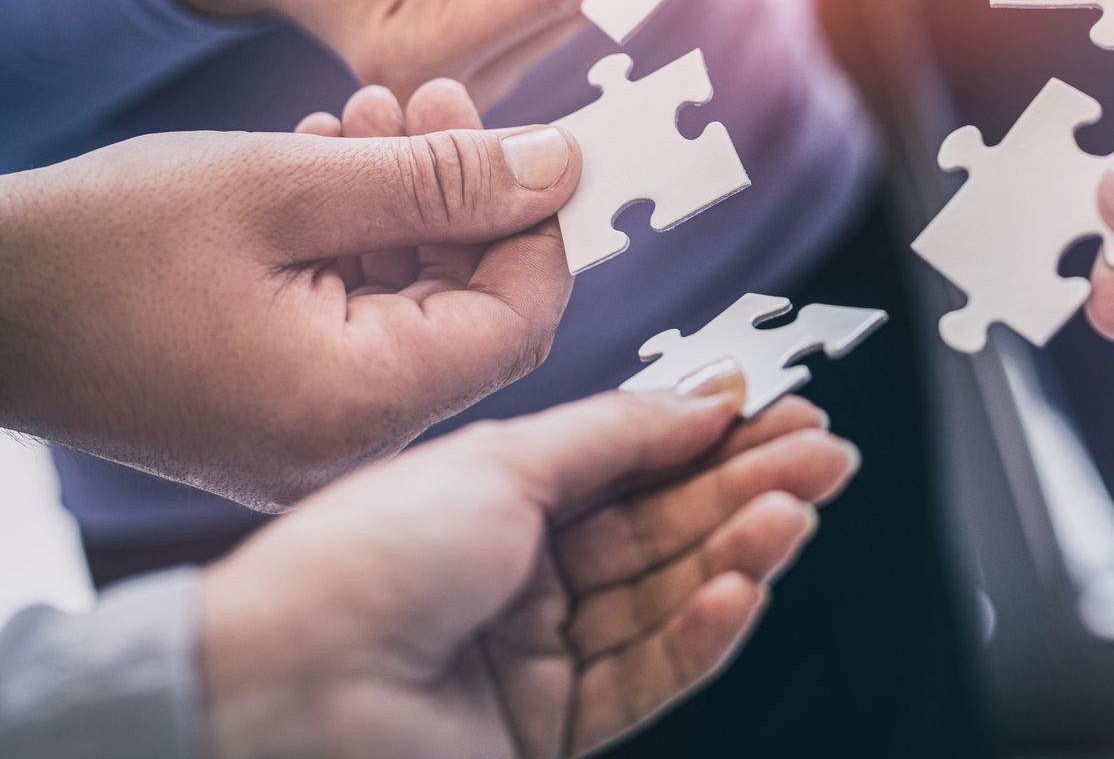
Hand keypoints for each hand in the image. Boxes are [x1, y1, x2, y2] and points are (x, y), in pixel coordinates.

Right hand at [0, 102, 581, 509]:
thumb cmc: (102, 242)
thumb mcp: (289, 185)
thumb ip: (440, 177)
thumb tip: (560, 166)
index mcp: (356, 404)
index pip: (520, 321)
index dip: (537, 225)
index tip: (524, 141)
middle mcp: (340, 444)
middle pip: (469, 313)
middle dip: (462, 198)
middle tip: (428, 98)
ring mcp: (303, 437)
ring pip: (411, 308)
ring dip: (407, 206)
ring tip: (363, 117)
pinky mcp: (271, 415)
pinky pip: (355, 326)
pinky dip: (356, 245)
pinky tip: (327, 165)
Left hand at [201, 383, 860, 757]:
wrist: (283, 693)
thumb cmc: (363, 562)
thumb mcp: (497, 464)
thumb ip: (614, 434)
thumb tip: (706, 395)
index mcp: (497, 504)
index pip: (632, 464)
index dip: (708, 436)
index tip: (778, 408)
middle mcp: (522, 577)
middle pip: (662, 528)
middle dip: (746, 488)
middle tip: (824, 455)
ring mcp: (536, 658)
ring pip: (665, 599)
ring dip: (737, 553)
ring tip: (795, 514)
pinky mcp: (547, 731)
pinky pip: (645, 676)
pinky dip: (702, 632)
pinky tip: (745, 588)